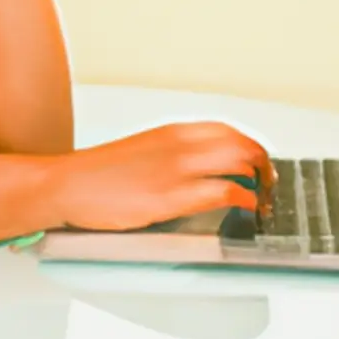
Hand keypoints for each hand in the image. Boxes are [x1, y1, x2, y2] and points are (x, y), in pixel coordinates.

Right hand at [48, 122, 273, 231]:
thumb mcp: (143, 150)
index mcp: (173, 131)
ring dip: (260, 181)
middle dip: (263, 162)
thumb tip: (199, 167)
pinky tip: (249, 208)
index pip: (227, 130)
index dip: (249, 145)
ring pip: (240, 162)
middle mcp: (180, 144)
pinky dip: (245, 199)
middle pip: (241, 143)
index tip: (256, 161)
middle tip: (269, 181)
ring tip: (264, 198)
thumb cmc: (101, 173)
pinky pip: (224, 192)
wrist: (70, 184)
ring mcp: (178, 169)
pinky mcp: (172, 197)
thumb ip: (173, 153)